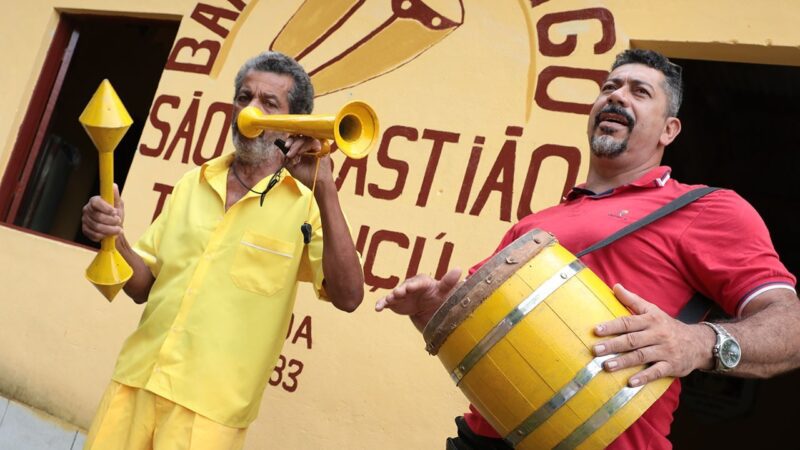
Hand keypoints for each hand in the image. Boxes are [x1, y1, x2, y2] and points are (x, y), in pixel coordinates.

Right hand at [81, 183, 124, 241]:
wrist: (114, 228)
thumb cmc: (115, 214)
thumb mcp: (118, 204)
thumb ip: (115, 196)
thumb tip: (113, 185)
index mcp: (94, 201)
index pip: (96, 203)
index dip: (105, 208)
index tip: (115, 212)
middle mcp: (87, 210)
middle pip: (97, 216)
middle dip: (111, 221)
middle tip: (119, 221)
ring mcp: (85, 220)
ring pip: (96, 227)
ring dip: (110, 230)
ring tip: (118, 230)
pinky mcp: (85, 230)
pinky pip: (94, 235)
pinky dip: (104, 235)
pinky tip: (110, 234)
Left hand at [282, 135, 332, 187]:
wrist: (317, 184)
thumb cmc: (308, 176)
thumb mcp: (292, 167)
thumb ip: (286, 159)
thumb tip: (281, 150)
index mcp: (304, 149)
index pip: (297, 138)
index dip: (290, 140)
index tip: (285, 146)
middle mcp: (310, 145)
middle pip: (301, 135)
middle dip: (292, 142)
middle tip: (287, 150)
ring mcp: (317, 146)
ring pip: (306, 137)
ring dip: (297, 145)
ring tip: (293, 154)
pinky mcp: (323, 147)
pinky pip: (313, 142)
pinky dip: (305, 146)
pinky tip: (301, 153)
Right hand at [375, 268, 461, 330]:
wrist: (428, 308)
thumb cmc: (438, 296)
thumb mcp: (444, 291)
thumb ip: (448, 281)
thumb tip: (459, 269)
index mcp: (422, 282)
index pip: (418, 282)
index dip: (414, 285)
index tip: (410, 288)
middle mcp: (409, 286)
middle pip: (404, 287)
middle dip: (401, 290)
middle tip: (398, 293)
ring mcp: (401, 294)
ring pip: (394, 295)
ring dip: (391, 297)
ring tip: (388, 301)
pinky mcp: (394, 302)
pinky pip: (386, 302)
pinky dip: (381, 304)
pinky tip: (377, 308)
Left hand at [592, 284, 712, 386]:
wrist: (698, 343)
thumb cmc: (667, 326)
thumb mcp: (652, 310)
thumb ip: (632, 300)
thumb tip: (615, 286)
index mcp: (651, 320)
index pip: (628, 322)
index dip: (612, 326)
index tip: (596, 330)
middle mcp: (657, 334)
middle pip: (632, 340)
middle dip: (613, 345)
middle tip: (596, 350)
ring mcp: (665, 351)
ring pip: (642, 356)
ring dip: (624, 362)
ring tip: (607, 366)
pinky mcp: (671, 365)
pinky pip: (656, 372)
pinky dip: (644, 377)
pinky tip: (630, 383)